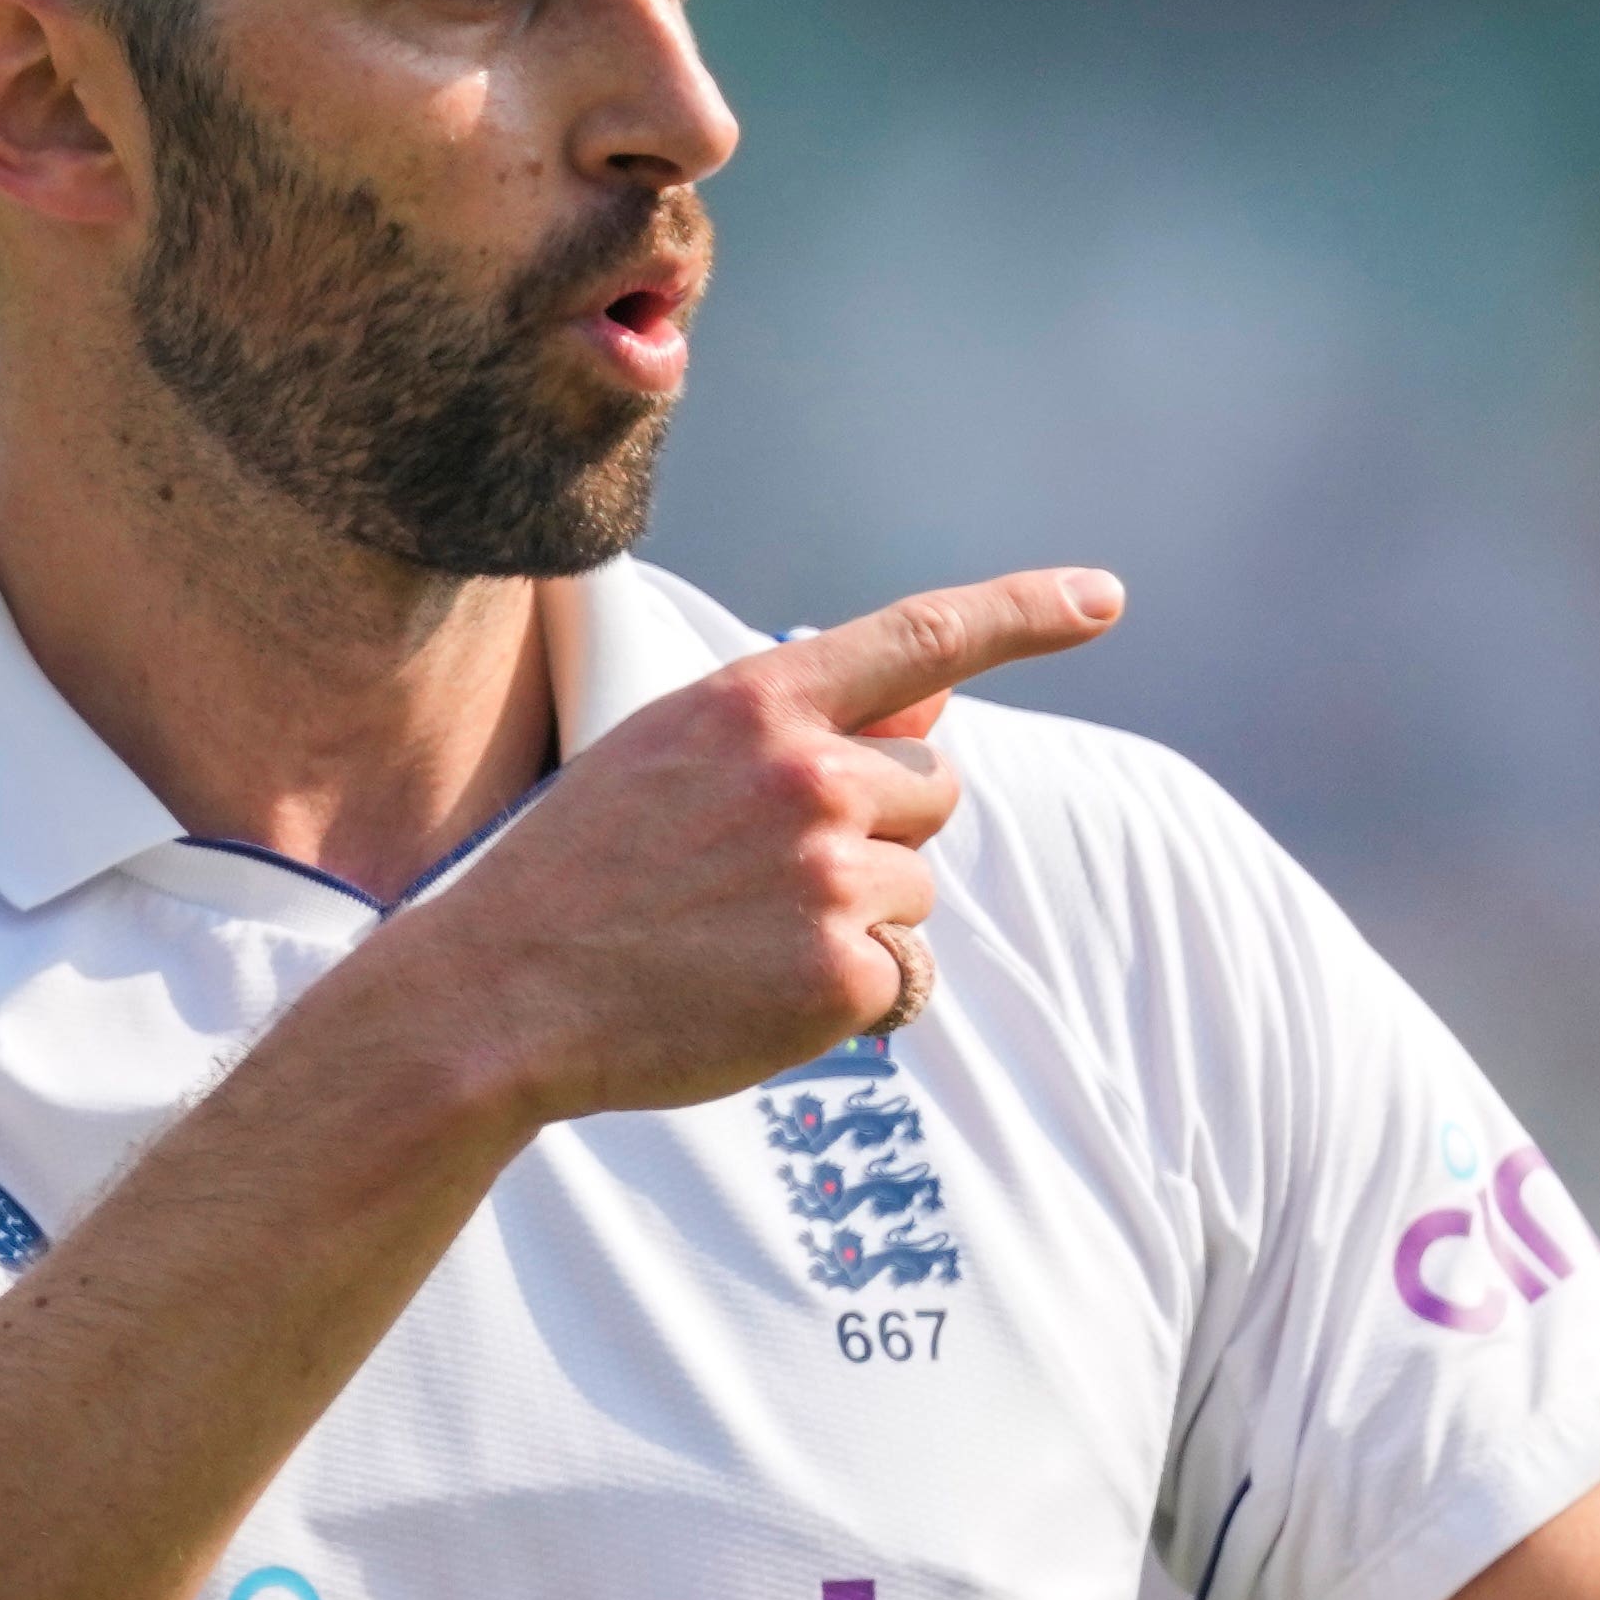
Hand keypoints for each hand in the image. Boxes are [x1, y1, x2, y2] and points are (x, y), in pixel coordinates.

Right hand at [362, 567, 1120, 1123]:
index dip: (1024, 613)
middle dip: (877, 837)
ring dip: (858, 925)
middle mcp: (809, 772)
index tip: (1103, 599)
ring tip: (738, 943)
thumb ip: (806, 729)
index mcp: (758, 701)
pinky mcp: (843, 972)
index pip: (921, 638)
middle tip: (758, 880)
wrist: (497, 996)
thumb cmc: (580, 876)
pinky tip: (755, 999)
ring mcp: (831, 873)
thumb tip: (939, 707)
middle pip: (932, 795)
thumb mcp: (674, 760)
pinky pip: (907, 978)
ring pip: (918, 892)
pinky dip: (852, 1001)